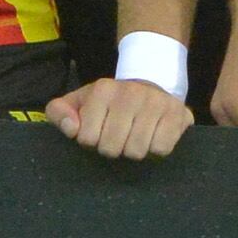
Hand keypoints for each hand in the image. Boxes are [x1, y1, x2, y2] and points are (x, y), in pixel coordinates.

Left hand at [46, 73, 194, 160]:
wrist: (151, 84)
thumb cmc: (110, 102)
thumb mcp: (80, 102)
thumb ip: (60, 112)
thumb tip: (72, 129)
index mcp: (103, 89)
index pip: (87, 138)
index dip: (91, 141)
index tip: (98, 131)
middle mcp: (130, 93)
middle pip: (112, 149)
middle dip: (113, 148)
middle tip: (118, 137)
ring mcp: (156, 103)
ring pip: (136, 152)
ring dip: (134, 151)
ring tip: (135, 136)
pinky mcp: (178, 114)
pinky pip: (161, 149)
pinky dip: (156, 150)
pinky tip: (153, 136)